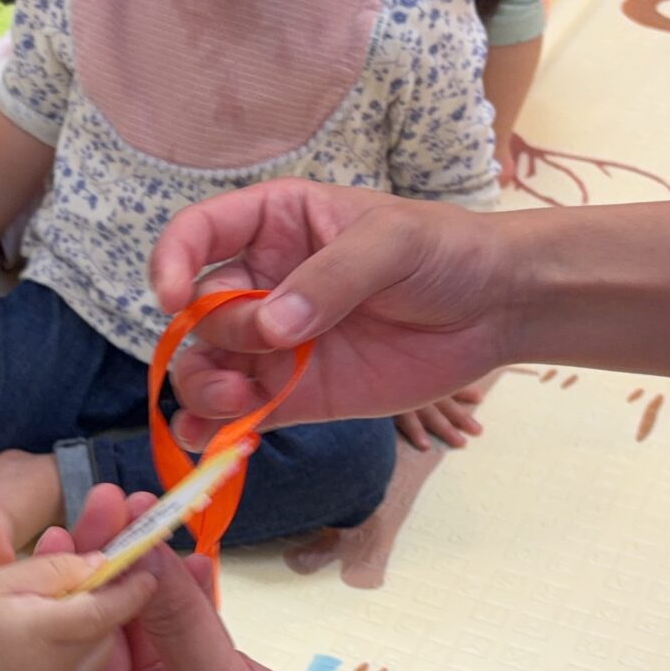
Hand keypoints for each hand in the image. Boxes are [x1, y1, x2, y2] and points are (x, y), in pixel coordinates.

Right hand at [0, 551, 152, 670]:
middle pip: (104, 627)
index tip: (148, 568)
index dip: (127, 590)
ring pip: (103, 645)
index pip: (97, 612)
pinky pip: (94, 665)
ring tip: (74, 605)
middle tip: (114, 568)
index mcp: (35, 634)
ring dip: (100, 621)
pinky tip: (70, 633)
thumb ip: (57, 568)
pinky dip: (90, 643)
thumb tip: (104, 562)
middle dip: (111, 598)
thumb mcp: (8, 578)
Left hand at [35, 501, 409, 670]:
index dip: (58, 598)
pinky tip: (190, 550)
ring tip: (148, 507)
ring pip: (145, 626)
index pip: (57, 665)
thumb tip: (141, 550)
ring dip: (149, 573)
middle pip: (97, 634)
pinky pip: (186, 633)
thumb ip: (179, 624)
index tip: (61, 535)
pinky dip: (189, 594)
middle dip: (107, 570)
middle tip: (110, 502)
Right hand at [147, 180, 509, 448]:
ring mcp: (276, 343)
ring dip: (202, 389)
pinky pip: (242, 415)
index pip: (198, 235)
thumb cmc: (447, 253)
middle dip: (215, 334)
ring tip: (236, 402)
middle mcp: (264, 282)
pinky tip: (212, 445)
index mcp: (276, 225)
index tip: (173, 297)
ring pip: (206, 367)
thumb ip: (332, 277)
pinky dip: (218, 432)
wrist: (496, 309)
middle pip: (200, 313)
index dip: (172, 262)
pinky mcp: (295, 395)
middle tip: (265, 347)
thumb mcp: (394, 243)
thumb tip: (274, 326)